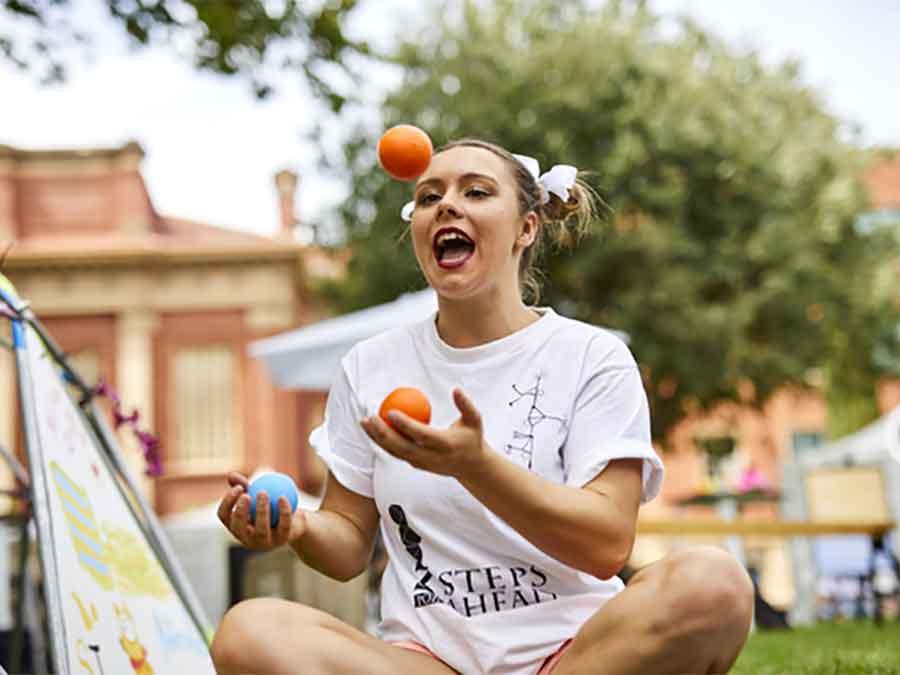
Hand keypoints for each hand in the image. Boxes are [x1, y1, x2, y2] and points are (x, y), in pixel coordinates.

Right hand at [216, 472, 305, 549]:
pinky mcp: (282, 540)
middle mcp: (246, 538)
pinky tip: (282, 497)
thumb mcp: (255, 494)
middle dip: (240, 511)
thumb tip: (230, 474)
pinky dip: (283, 511)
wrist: (294, 519)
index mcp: (236, 526)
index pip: (224, 516)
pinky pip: (282, 525)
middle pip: (238, 527)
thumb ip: (243, 485)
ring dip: (261, 511)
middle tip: (247, 495)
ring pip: (261, 529)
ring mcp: (264, 542)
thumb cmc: (269, 505)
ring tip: (263, 492)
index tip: (238, 487)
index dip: (227, 502)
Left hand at [361, 388, 488, 479]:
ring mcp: (422, 463)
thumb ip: (466, 405)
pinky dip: (383, 442)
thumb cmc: (472, 438)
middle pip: (402, 447)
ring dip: (377, 438)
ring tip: (364, 422)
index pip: (421, 435)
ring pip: (395, 452)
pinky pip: (396, 453)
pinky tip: (373, 429)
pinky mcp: (416, 464)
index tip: (390, 411)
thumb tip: (456, 389)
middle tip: (370, 417)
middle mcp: (431, 457)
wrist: (471, 468)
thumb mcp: (475, 420)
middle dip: (383, 433)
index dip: (405, 424)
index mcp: (445, 445)